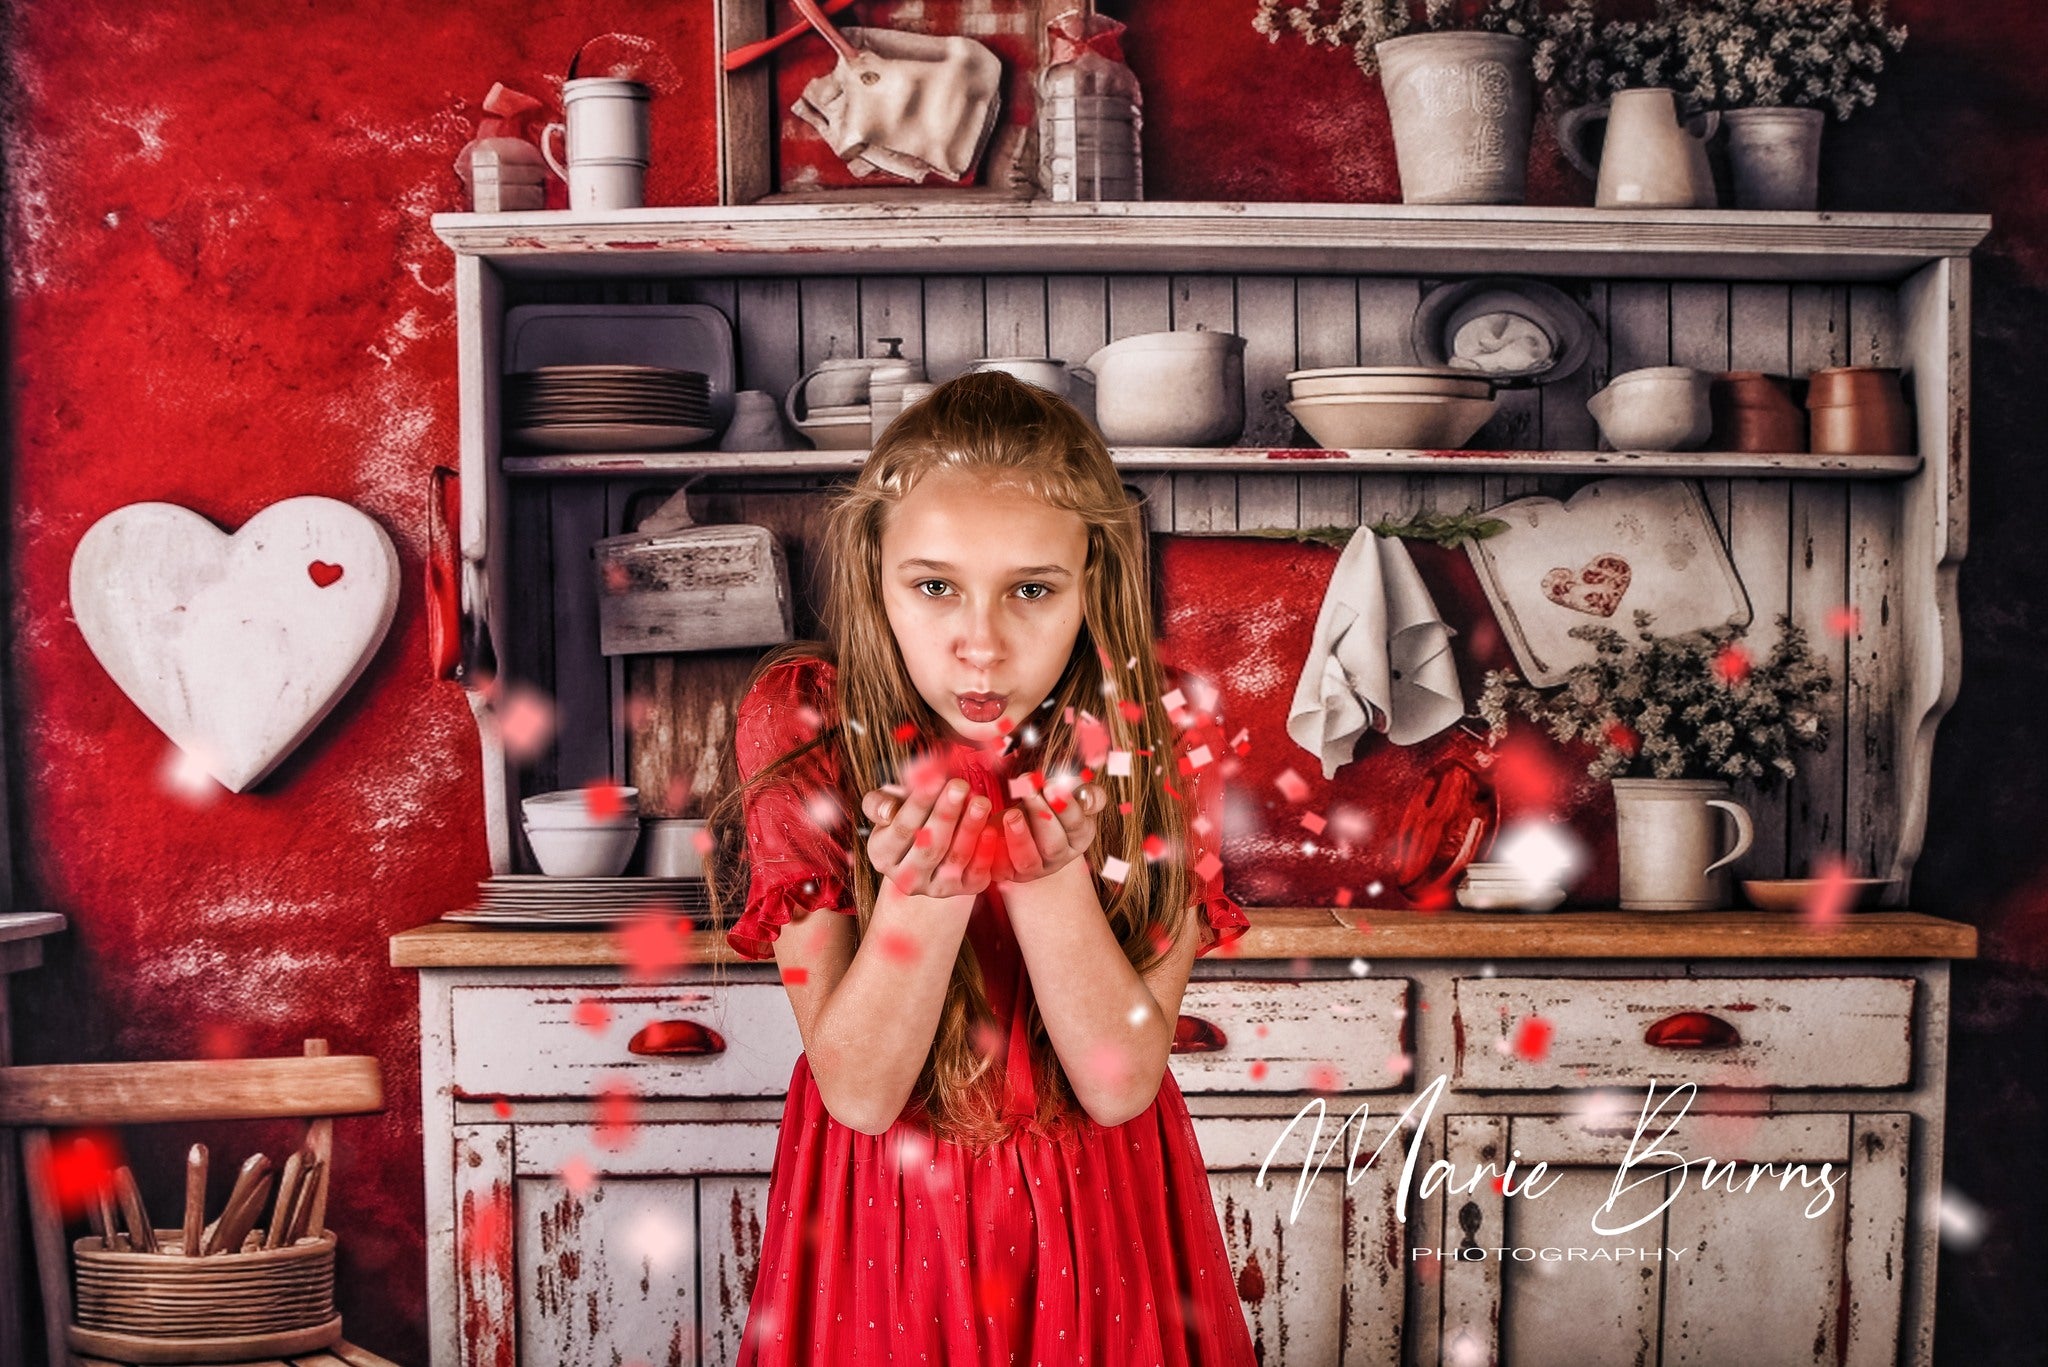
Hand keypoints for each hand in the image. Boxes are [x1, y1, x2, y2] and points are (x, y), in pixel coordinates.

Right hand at [861, 777, 1000, 899]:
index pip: (901, 829)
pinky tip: (991, 829)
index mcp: (882, 854)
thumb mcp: (888, 805)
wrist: (931, 843)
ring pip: (954, 859)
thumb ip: (879, 803)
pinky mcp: (964, 889)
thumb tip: (888, 811)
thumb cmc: (908, 816)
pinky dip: (985, 852)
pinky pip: (976, 874)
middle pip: (929, 847)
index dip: (918, 804)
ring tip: (981, 801)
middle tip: (960, 786)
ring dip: (969, 829)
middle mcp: (907, 878)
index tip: (935, 779)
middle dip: (946, 814)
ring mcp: (936, 888)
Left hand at [994, 781, 1104, 887]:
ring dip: (1019, 838)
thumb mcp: (1070, 794)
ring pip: (1028, 862)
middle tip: (1029, 790)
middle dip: (1041, 817)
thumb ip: (1085, 792)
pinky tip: (989, 829)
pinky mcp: (1005, 872)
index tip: (1052, 785)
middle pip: (1054, 846)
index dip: (1066, 807)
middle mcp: (1058, 857)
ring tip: (1012, 814)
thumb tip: (1085, 793)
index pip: (1078, 826)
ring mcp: (1032, 869)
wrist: (1020, 817)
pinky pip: (998, 867)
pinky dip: (992, 850)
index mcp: (1078, 837)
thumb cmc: (1049, 802)